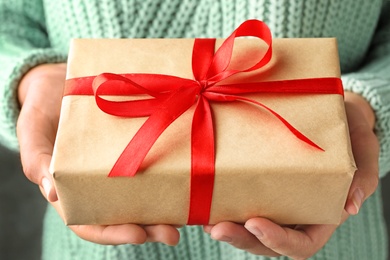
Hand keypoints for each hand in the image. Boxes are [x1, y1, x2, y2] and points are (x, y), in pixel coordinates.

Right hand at [16, 63, 179, 244]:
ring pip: (144, 194)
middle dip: (148, 228)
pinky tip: (187, 177)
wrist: (60, 80)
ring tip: (186, 216)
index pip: (92, 221)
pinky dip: (170, 174)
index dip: (114, 233)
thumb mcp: (33, 131)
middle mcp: (102, 180)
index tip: (138, 235)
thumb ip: (36, 159)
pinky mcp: (136, 143)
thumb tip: (51, 191)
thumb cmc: (42, 108)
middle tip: (172, 234)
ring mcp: (121, 163)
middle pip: (125, 214)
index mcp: (74, 187)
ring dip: (164, 208)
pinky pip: (154, 161)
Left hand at [204, 92, 378, 258]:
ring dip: (226, 227)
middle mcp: (294, 214)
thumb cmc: (350, 133)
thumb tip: (352, 205)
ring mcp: (275, 201)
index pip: (301, 243)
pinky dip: (221, 204)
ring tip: (203, 218)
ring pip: (248, 227)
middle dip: (241, 238)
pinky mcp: (258, 184)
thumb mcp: (365, 149)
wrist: (333, 116)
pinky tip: (204, 196)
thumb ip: (362, 177)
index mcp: (321, 214)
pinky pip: (239, 201)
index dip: (278, 241)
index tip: (256, 223)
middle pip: (266, 242)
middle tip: (217, 227)